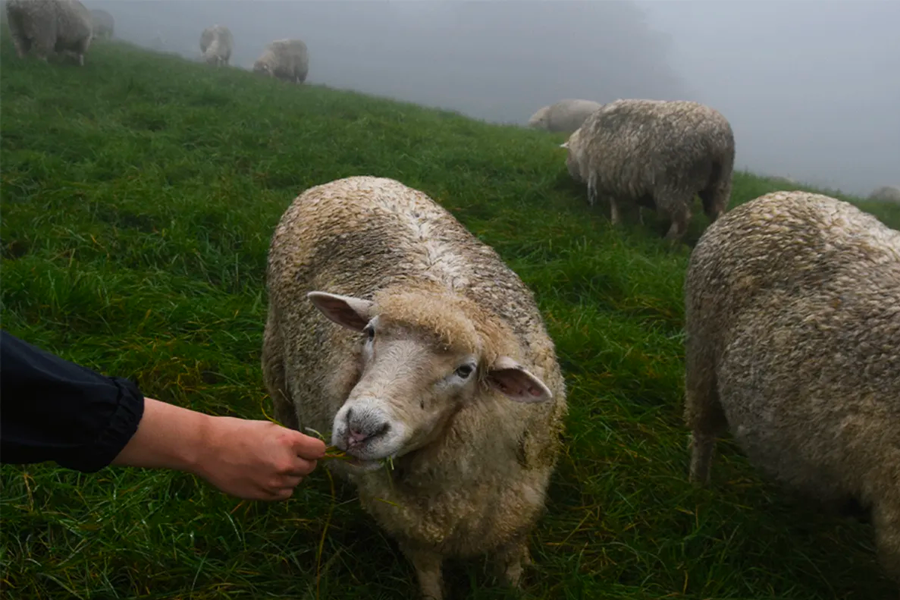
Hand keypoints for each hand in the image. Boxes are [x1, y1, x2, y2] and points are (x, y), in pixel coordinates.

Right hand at [111, 398, 325, 500]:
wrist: (208, 448)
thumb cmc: (237, 432)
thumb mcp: (269, 428)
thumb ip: (290, 440)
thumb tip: (308, 450)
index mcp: (289, 442)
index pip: (319, 451)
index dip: (313, 449)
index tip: (308, 448)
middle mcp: (285, 463)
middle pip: (310, 468)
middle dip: (302, 461)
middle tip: (286, 455)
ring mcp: (274, 482)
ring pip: (297, 481)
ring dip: (290, 475)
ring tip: (270, 464)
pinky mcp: (263, 495)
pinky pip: (284, 493)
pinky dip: (279, 486)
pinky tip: (265, 476)